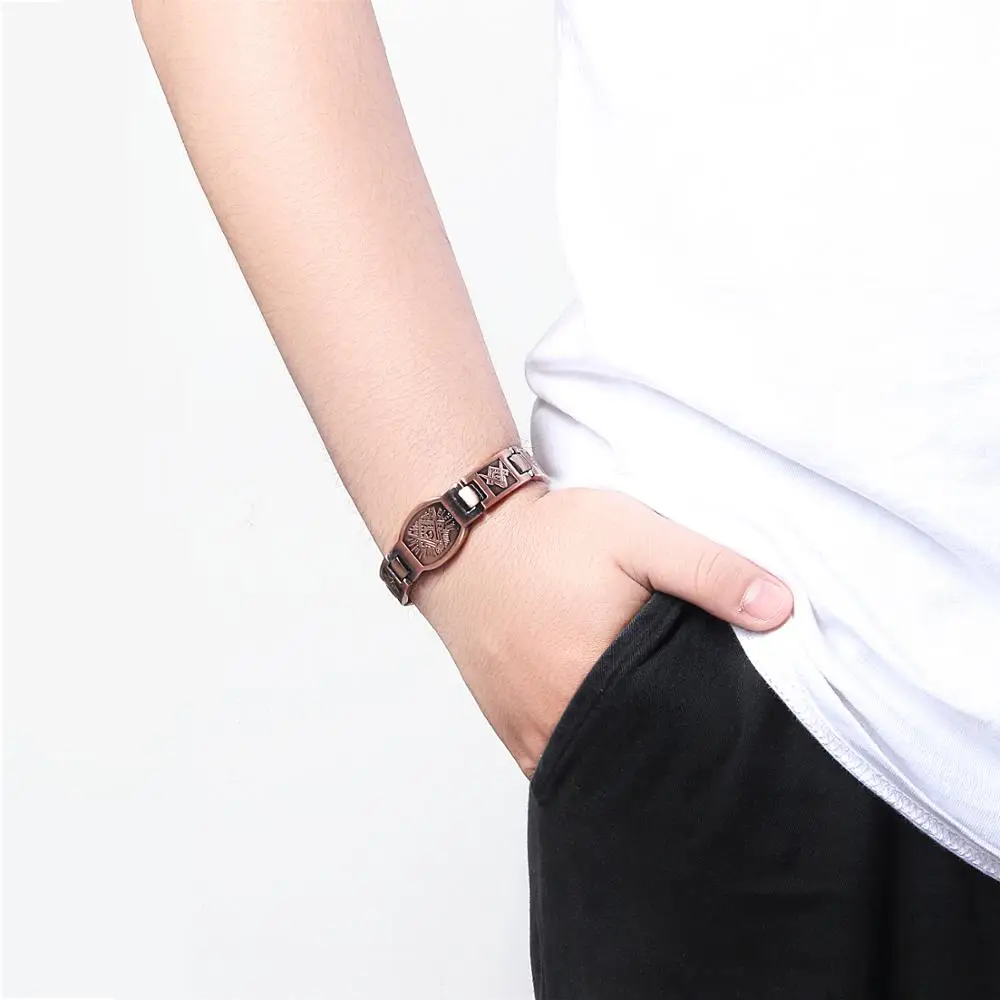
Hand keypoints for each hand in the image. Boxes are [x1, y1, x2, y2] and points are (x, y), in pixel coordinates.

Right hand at [411, 482, 793, 778]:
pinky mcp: (506, 728)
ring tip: (656, 728)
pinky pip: (556, 763)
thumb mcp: (638, 535)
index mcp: (595, 678)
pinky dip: (587, 754)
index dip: (708, 730)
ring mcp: (526, 730)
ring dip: (626, 755)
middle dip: (669, 749)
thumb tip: (780, 609)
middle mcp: (556, 719)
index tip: (732, 721)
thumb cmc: (550, 536)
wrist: (465, 537)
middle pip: (633, 760)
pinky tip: (609, 728)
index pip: (675, 734)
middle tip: (700, 730)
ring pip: (594, 768)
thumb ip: (710, 570)